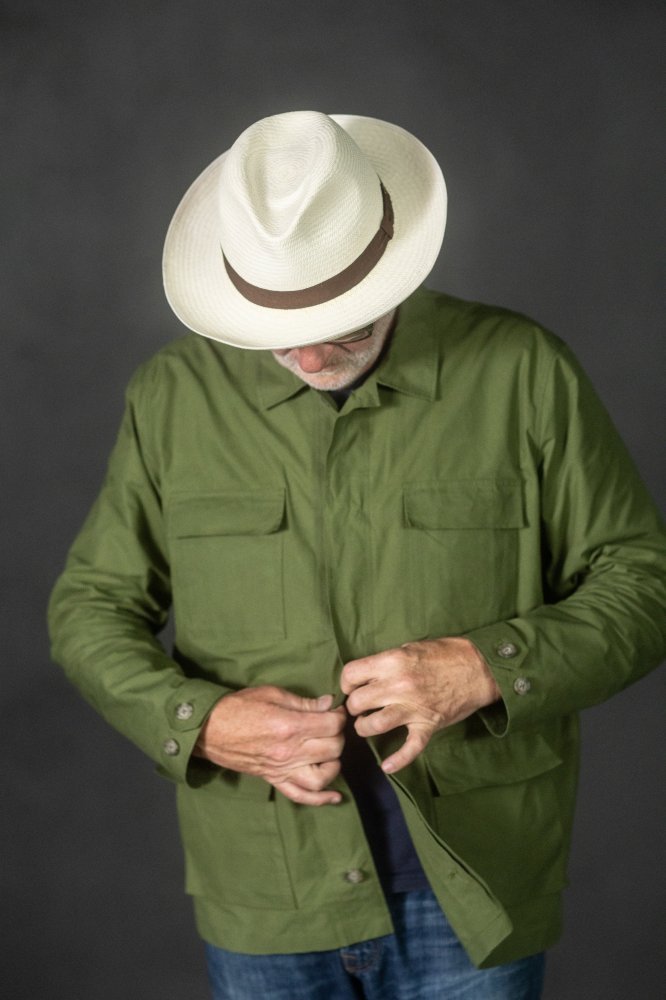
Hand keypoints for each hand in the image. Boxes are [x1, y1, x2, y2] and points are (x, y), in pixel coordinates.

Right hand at [193, 686, 345, 805]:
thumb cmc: (239, 707)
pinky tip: (335, 796)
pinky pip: (300, 796)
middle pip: (332, 748)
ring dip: (333, 765)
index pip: (331, 725)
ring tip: (330, 752)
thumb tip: (329, 704)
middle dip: (337, 735)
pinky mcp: (274, 780)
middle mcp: (288, 752)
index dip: (339, 715)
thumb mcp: (272, 694)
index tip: (335, 710)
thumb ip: (303, 702)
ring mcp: (281, 769)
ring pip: (322, 777)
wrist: (210, 729)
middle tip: (331, 726)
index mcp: (289, 726)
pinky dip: (321, 799)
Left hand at [341, 637, 499, 773]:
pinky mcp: (428, 725)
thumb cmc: (445, 653)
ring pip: (373, 726)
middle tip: (361, 706)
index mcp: (393, 662)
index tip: (352, 687)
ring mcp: (414, 708)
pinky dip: (397, 761)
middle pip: (358, 702)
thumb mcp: (411, 647)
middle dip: (355, 706)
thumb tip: (366, 674)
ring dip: (365, 728)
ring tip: (367, 724)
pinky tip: (387, 767)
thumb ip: (387, 661)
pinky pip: (409, 749)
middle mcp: (399, 685)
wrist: (479, 668)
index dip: (347, 682)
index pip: (351, 674)